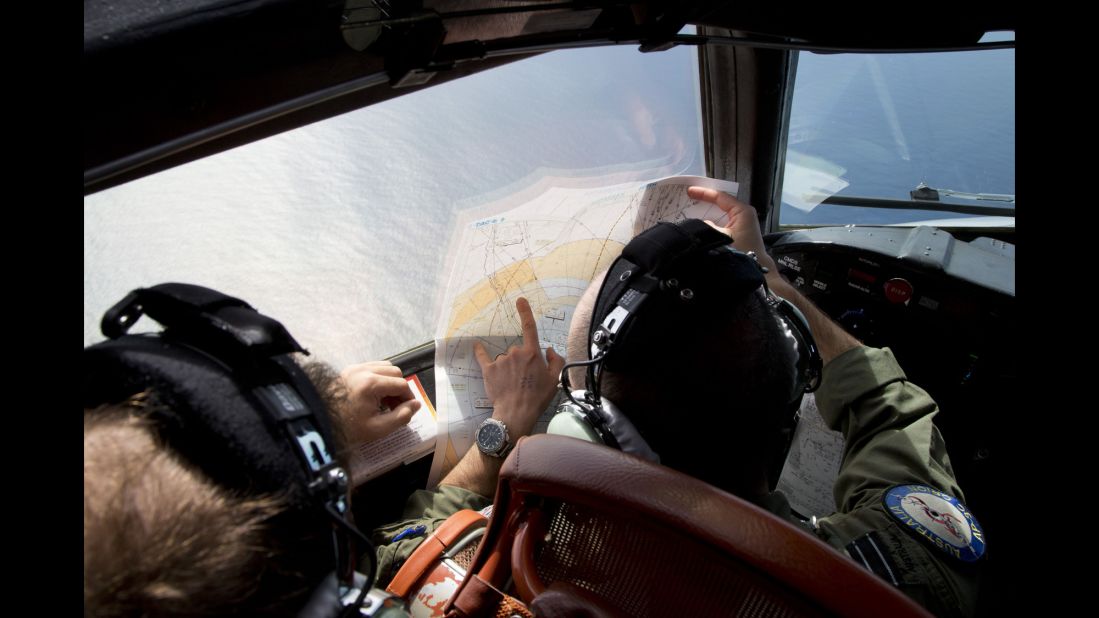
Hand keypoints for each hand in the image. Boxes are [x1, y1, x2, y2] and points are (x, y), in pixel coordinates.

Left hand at [338, 361, 420, 444]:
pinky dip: (378, 378)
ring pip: (384, 367)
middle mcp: (364, 370)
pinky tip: (373, 394)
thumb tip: (416, 405)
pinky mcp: (348, 370)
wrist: (317, 421)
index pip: (402, 385)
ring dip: (389, 381)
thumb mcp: (377, 429)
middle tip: (395, 407)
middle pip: (395, 372)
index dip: (409, 398)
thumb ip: (401, 417)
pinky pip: (371, 367)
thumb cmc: (346, 428)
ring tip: (384, 400)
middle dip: (399, 389)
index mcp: (371, 384)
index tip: (406, 411)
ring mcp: (355, 368)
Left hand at [474, 297, 565, 437]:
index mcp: (532, 353)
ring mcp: (500, 361)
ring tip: (512, 384)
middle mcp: (515, 353)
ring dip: (508, 367)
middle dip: (522, 362)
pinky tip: (476, 346)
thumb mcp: (555, 380)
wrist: (517, 413)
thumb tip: (549, 350)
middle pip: (518, 351)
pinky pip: (483, 357)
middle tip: (525, 379)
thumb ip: (557, 361)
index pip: (529, 327)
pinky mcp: (488, 370)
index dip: (525, 312)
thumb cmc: (537, 397)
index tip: (520, 300)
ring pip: (505, 358)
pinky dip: (479, 351)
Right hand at [687, 186, 779, 275]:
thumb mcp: (720, 236)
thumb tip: (699, 223)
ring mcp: (742, 223)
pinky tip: (700, 224)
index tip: (689, 192)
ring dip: (708, 212)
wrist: (754, 270)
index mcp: (742, 211)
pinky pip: (723, 222)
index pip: (720, 197)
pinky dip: (712, 222)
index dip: (703, 193)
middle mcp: (743, 214)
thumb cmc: (740, 252)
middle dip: (705, 201)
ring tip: (691, 209)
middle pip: (721, 203)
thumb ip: (707, 226)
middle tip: (688, 198)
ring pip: (721, 213)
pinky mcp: (739, 232)